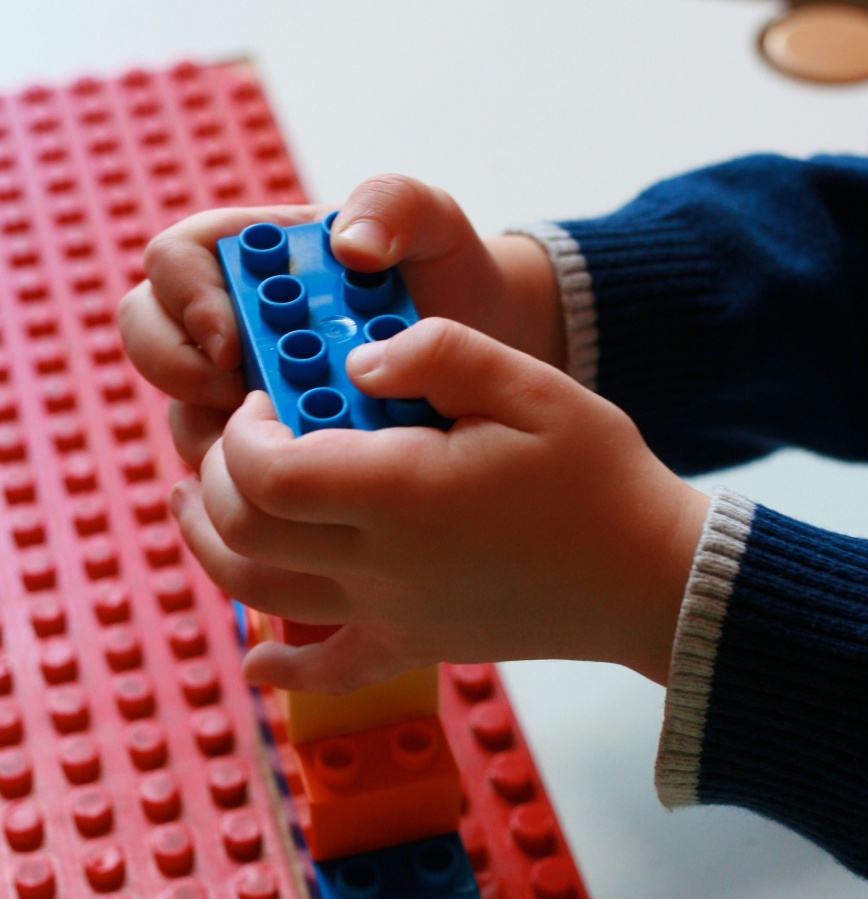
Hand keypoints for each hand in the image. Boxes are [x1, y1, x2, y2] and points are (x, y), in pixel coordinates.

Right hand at [116, 176, 563, 470]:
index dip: (186, 302)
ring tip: (301, 449)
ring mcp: (244, 390)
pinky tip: (317, 488)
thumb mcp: (429, 221)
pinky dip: (265, 484)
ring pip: (188, 421)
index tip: (233, 345)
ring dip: (230, 440)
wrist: (477, 343)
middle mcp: (230, 324)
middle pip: (153, 343)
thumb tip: (350, 246)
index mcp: (248, 257)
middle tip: (247, 405)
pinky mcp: (270, 450)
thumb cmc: (440, 270)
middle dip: (185, 377)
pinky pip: (234, 476)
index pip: (171, 262)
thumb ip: (393, 205)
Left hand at [170, 318, 708, 691]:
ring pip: (261, 598)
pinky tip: (255, 663)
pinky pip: (329, 671)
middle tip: (230, 435)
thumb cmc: (599, 479)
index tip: (270, 396)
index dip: (243, 430)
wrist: (650, 580)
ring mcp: (393, 615)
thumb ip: (436, 356)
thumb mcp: (531, 386)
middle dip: (215, 478)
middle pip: (245, 534)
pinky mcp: (415, 645)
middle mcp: (383, 565)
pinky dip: (281, 670)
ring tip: (191, 505)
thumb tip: (352, 362)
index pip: (268, 473)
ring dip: (210, 550)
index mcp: (405, 494)